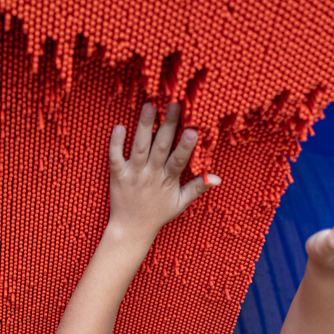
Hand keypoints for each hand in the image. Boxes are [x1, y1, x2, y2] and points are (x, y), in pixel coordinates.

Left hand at [107, 102, 217, 242]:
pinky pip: (115, 157)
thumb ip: (197, 187)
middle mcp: (151, 175)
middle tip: (174, 104)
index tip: (193, 130)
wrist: (131, 228)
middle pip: (160, 148)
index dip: (185, 146)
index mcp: (167, 180)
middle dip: (168, 126)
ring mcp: (134, 174)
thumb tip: (218, 178)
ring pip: (139, 147)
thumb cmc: (157, 214)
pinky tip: (119, 126)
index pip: (179, 160)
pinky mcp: (118, 175)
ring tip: (149, 105)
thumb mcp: (180, 203)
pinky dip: (116, 143)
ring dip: (144, 126)